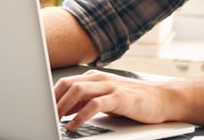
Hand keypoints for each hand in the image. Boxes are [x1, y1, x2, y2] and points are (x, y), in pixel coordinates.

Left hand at [54, 70, 177, 130]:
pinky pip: (95, 104)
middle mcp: (101, 79)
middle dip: (53, 100)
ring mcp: (110, 87)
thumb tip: (63, 109)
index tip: (40, 108)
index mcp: (95, 78)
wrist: (163, 98)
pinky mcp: (120, 98)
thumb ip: (86, 101)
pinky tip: (73, 125)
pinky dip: (81, 115)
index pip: (66, 82)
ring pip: (79, 90)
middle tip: (44, 115)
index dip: (51, 95)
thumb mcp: (106, 98)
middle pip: (68, 84)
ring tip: (54, 119)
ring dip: (63, 106)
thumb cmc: (134, 100)